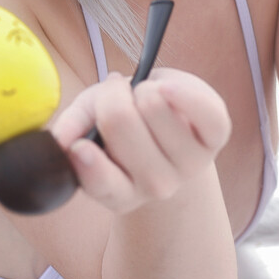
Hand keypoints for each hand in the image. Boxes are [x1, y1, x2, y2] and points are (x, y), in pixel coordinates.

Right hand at [46, 67, 230, 213]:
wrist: (169, 124)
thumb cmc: (124, 126)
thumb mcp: (88, 123)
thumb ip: (71, 129)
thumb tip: (61, 140)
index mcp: (119, 191)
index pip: (103, 185)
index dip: (89, 163)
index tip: (80, 145)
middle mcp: (156, 186)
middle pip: (122, 125)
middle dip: (110, 97)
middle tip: (113, 96)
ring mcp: (189, 164)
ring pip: (154, 107)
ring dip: (142, 90)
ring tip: (143, 98)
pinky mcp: (216, 137)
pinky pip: (205, 111)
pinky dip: (184, 91)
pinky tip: (166, 87)